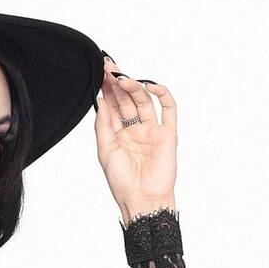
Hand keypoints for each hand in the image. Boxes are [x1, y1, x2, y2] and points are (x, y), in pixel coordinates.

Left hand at [94, 57, 177, 220]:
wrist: (142, 200)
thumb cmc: (122, 182)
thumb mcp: (105, 151)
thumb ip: (102, 126)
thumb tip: (101, 101)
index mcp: (119, 135)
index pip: (113, 106)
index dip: (108, 89)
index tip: (101, 72)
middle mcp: (135, 130)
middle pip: (127, 100)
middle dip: (118, 83)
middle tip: (109, 67)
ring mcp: (152, 131)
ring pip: (144, 101)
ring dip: (134, 87)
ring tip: (123, 78)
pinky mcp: (168, 134)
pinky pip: (168, 109)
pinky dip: (162, 95)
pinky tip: (150, 86)